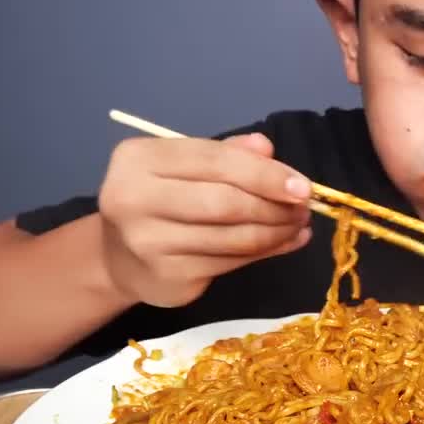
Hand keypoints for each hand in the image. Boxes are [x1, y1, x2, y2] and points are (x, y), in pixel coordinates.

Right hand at [97, 132, 312, 307]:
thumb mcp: (184, 167)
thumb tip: (266, 148)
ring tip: (299, 224)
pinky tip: (284, 243)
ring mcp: (149, 242)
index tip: (303, 186)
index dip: (264, 173)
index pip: (215, 160)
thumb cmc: (160, 201)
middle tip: (304, 208)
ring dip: (276, 232)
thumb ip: (225, 154)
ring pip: (232, 237)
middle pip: (225, 202)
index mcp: (139, 159)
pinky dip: (265, 252)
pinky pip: (230, 262)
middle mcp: (135, 198)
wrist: (119, 258)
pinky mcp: (168, 275)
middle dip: (274, 206)